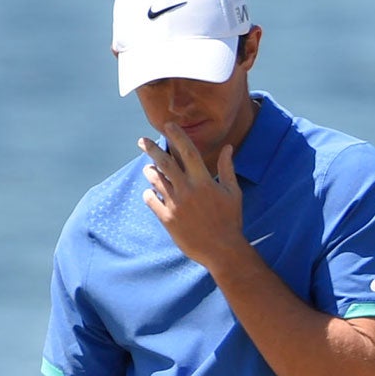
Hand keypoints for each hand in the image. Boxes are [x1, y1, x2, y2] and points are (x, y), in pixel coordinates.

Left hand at [139, 128, 246, 272]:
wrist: (222, 250)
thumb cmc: (230, 220)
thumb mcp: (233, 192)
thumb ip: (227, 168)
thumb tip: (228, 147)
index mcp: (203, 181)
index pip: (188, 151)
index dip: (177, 136)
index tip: (169, 125)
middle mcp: (187, 190)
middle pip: (164, 162)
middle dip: (151, 149)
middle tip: (141, 141)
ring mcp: (175, 204)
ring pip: (155, 180)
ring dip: (150, 171)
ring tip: (150, 169)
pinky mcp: (167, 218)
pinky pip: (151, 200)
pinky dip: (149, 194)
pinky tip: (152, 193)